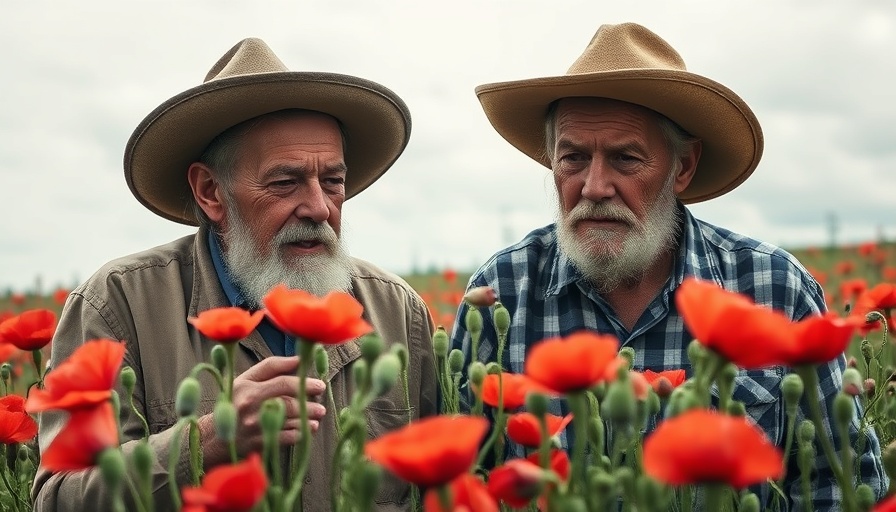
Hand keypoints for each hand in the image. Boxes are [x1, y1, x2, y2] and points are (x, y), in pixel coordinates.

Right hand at [200, 356, 326, 465]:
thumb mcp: (245, 381)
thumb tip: (298, 360)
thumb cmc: (234, 403)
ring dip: (309, 415)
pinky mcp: (259, 442)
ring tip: (318, 413)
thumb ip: (270, 368)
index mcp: (247, 386)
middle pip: (288, 398)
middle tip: (321, 398)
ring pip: (290, 417)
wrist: (212, 438)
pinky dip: (302, 431)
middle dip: (309, 397)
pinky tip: (309, 427)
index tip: (318, 383)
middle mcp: (250, 404)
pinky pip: (288, 436)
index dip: (302, 379)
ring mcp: (254, 425)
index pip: (280, 378)